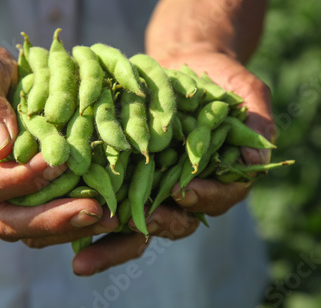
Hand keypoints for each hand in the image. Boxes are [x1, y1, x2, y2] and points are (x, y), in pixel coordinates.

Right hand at [0, 36, 116, 245]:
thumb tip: (1, 149)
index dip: (23, 179)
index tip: (61, 163)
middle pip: (4, 219)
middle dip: (51, 219)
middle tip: (95, 211)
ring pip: (24, 229)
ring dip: (66, 227)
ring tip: (107, 218)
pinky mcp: (10, 200)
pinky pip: (38, 219)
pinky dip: (68, 219)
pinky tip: (100, 211)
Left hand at [72, 49, 274, 275]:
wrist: (184, 64)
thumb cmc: (220, 77)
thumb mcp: (244, 90)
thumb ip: (257, 118)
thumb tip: (259, 159)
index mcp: (217, 178)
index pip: (214, 198)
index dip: (202, 198)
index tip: (183, 190)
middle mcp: (184, 189)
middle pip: (171, 221)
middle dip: (149, 228)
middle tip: (128, 226)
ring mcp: (151, 184)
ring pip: (134, 219)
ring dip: (108, 238)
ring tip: (80, 256)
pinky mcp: (123, 174)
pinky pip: (106, 196)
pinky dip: (87, 210)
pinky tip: (61, 218)